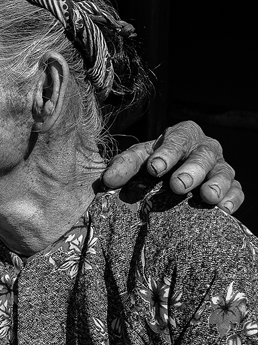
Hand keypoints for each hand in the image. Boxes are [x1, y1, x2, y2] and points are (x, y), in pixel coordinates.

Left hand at [102, 121, 242, 212]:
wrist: (171, 177)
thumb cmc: (154, 164)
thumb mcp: (139, 160)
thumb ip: (123, 166)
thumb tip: (107, 180)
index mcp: (181, 135)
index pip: (176, 139)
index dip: (166, 153)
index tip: (154, 168)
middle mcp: (204, 148)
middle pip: (202, 155)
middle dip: (191, 170)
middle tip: (177, 185)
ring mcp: (220, 167)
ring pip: (224, 172)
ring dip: (216, 184)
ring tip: (207, 197)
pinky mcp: (230, 187)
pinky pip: (237, 191)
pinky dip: (232, 198)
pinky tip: (224, 209)